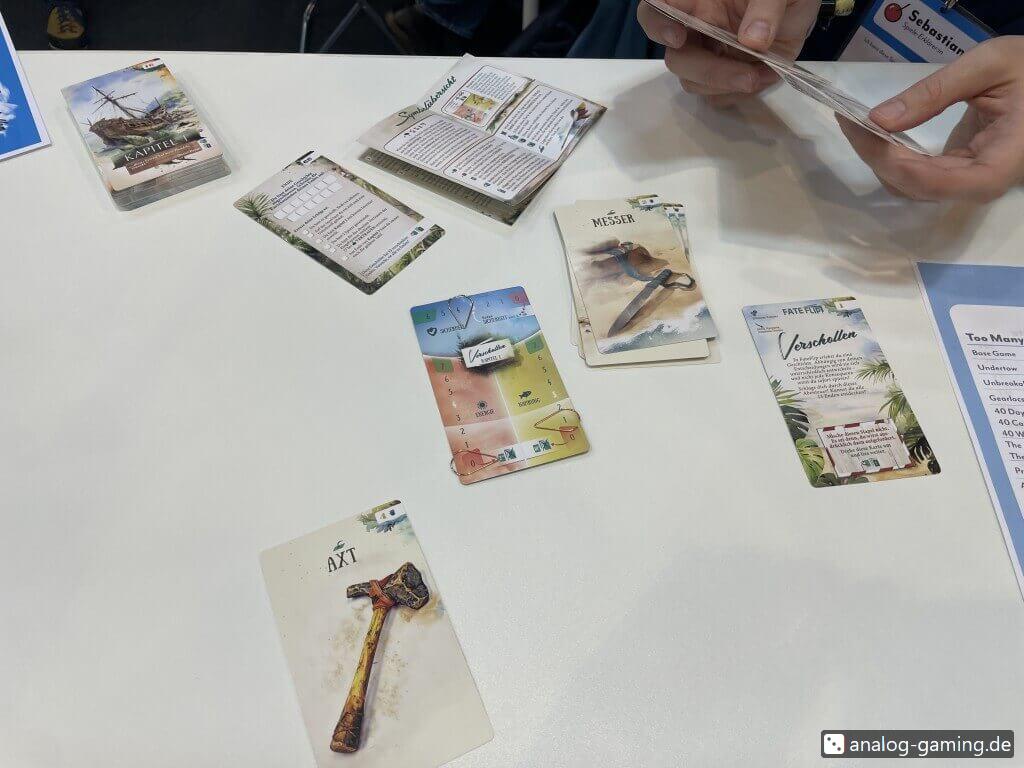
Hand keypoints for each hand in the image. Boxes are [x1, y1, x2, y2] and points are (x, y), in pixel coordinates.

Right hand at [637, 0, 820, 101]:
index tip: (677, 38)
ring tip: (764, 74)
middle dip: (709, 72)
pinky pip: (717, 96)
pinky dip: (740, 94)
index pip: (657, 9)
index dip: (657, 24)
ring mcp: (708, 55)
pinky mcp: (723, 77)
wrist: (800, 8)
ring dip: (727, 86)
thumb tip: (752, 40)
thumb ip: (767, 7)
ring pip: (693, 83)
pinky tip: (765, 77)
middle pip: (676, 59)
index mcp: (699, 0)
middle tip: (747, 76)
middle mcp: (695, 29)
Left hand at [840, 37, 1023, 202]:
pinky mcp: (957, 173)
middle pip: (916, 186)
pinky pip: (916, 175)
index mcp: (1000, 163)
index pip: (935, 182)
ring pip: (911, 186)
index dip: (892, 161)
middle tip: (848, 120)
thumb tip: (879, 119)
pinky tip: (874, 132)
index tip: (862, 130)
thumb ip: (935, 93)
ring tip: (855, 123)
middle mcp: (982, 184)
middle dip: (877, 155)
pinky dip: (891, 156)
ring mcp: (968, 183)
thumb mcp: (989, 66)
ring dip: (878, 158)